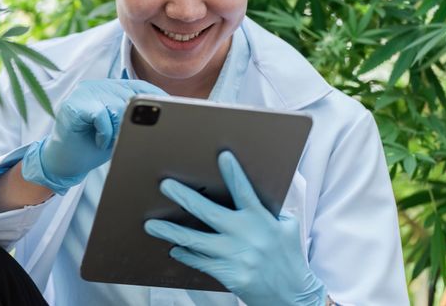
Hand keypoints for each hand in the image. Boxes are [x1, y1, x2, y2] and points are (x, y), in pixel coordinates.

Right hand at [22, 79, 165, 194]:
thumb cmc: (93, 146)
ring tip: (110, 142)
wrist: (64, 162)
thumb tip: (163, 116)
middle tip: (129, 139)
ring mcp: (84, 92)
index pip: (141, 87)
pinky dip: (105, 133)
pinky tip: (99, 141)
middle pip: (131, 98)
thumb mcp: (121, 130)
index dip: (157, 100)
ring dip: (119, 130)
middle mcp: (98, 85)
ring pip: (118, 107)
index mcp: (110, 88)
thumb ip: (136, 118)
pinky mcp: (73, 104)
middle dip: (135, 122)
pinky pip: (102, 116)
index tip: (172, 115)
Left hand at [144, 151, 325, 305]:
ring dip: (171, 231)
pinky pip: (200, 262)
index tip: (222, 155)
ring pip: (196, 241)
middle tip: (166, 185)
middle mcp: (248, 236)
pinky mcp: (230, 276)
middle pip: (210, 213)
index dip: (234, 173)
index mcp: (262, 220)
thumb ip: (269, 209)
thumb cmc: (288, 257)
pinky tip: (173, 249)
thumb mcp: (286, 227)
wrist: (294, 296)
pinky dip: (185, 254)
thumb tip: (252, 188)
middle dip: (186, 197)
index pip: (245, 192)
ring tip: (151, 225)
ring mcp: (237, 257)